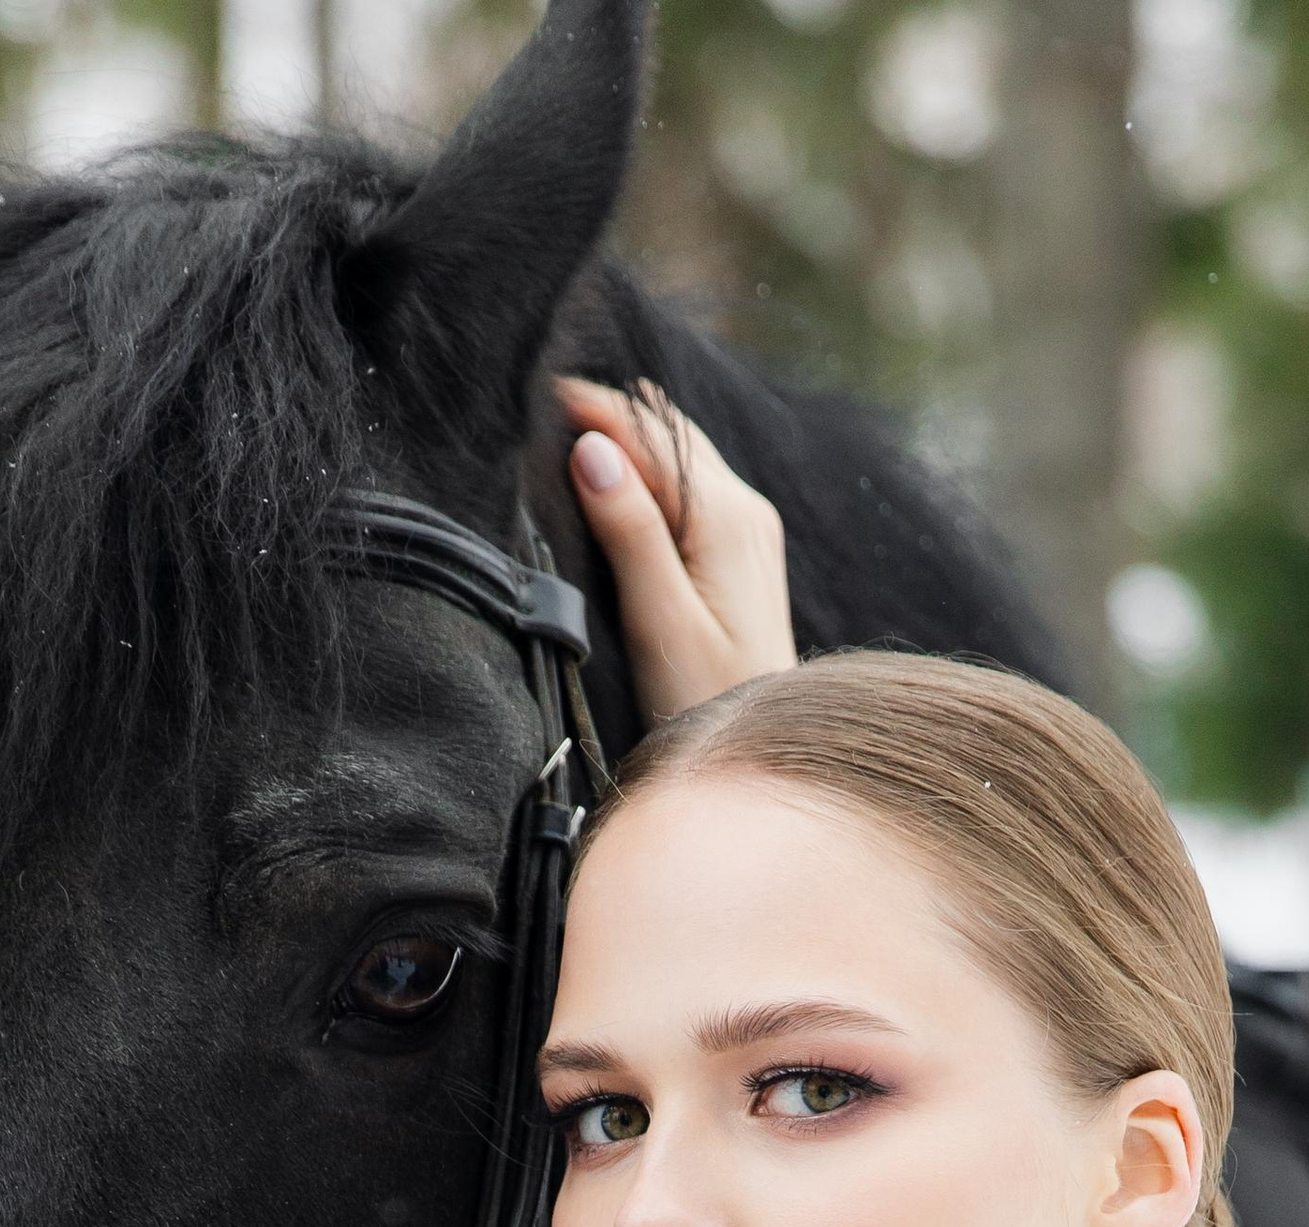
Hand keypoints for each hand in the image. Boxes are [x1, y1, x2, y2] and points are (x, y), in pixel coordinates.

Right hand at [556, 375, 797, 725]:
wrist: (762, 755)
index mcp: (727, 518)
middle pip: (671, 437)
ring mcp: (748, 532)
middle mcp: (745, 512)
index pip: (654, 437)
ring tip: (574, 426)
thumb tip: (594, 451)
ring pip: (681, 461)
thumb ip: (631, 533)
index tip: (545, 390)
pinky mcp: (741, 557)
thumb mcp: (661, 620)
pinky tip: (618, 481)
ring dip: (632, 444)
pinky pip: (690, 493)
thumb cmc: (706, 701)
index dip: (599, 410)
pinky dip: (650, 478)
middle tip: (549, 399)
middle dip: (614, 417)